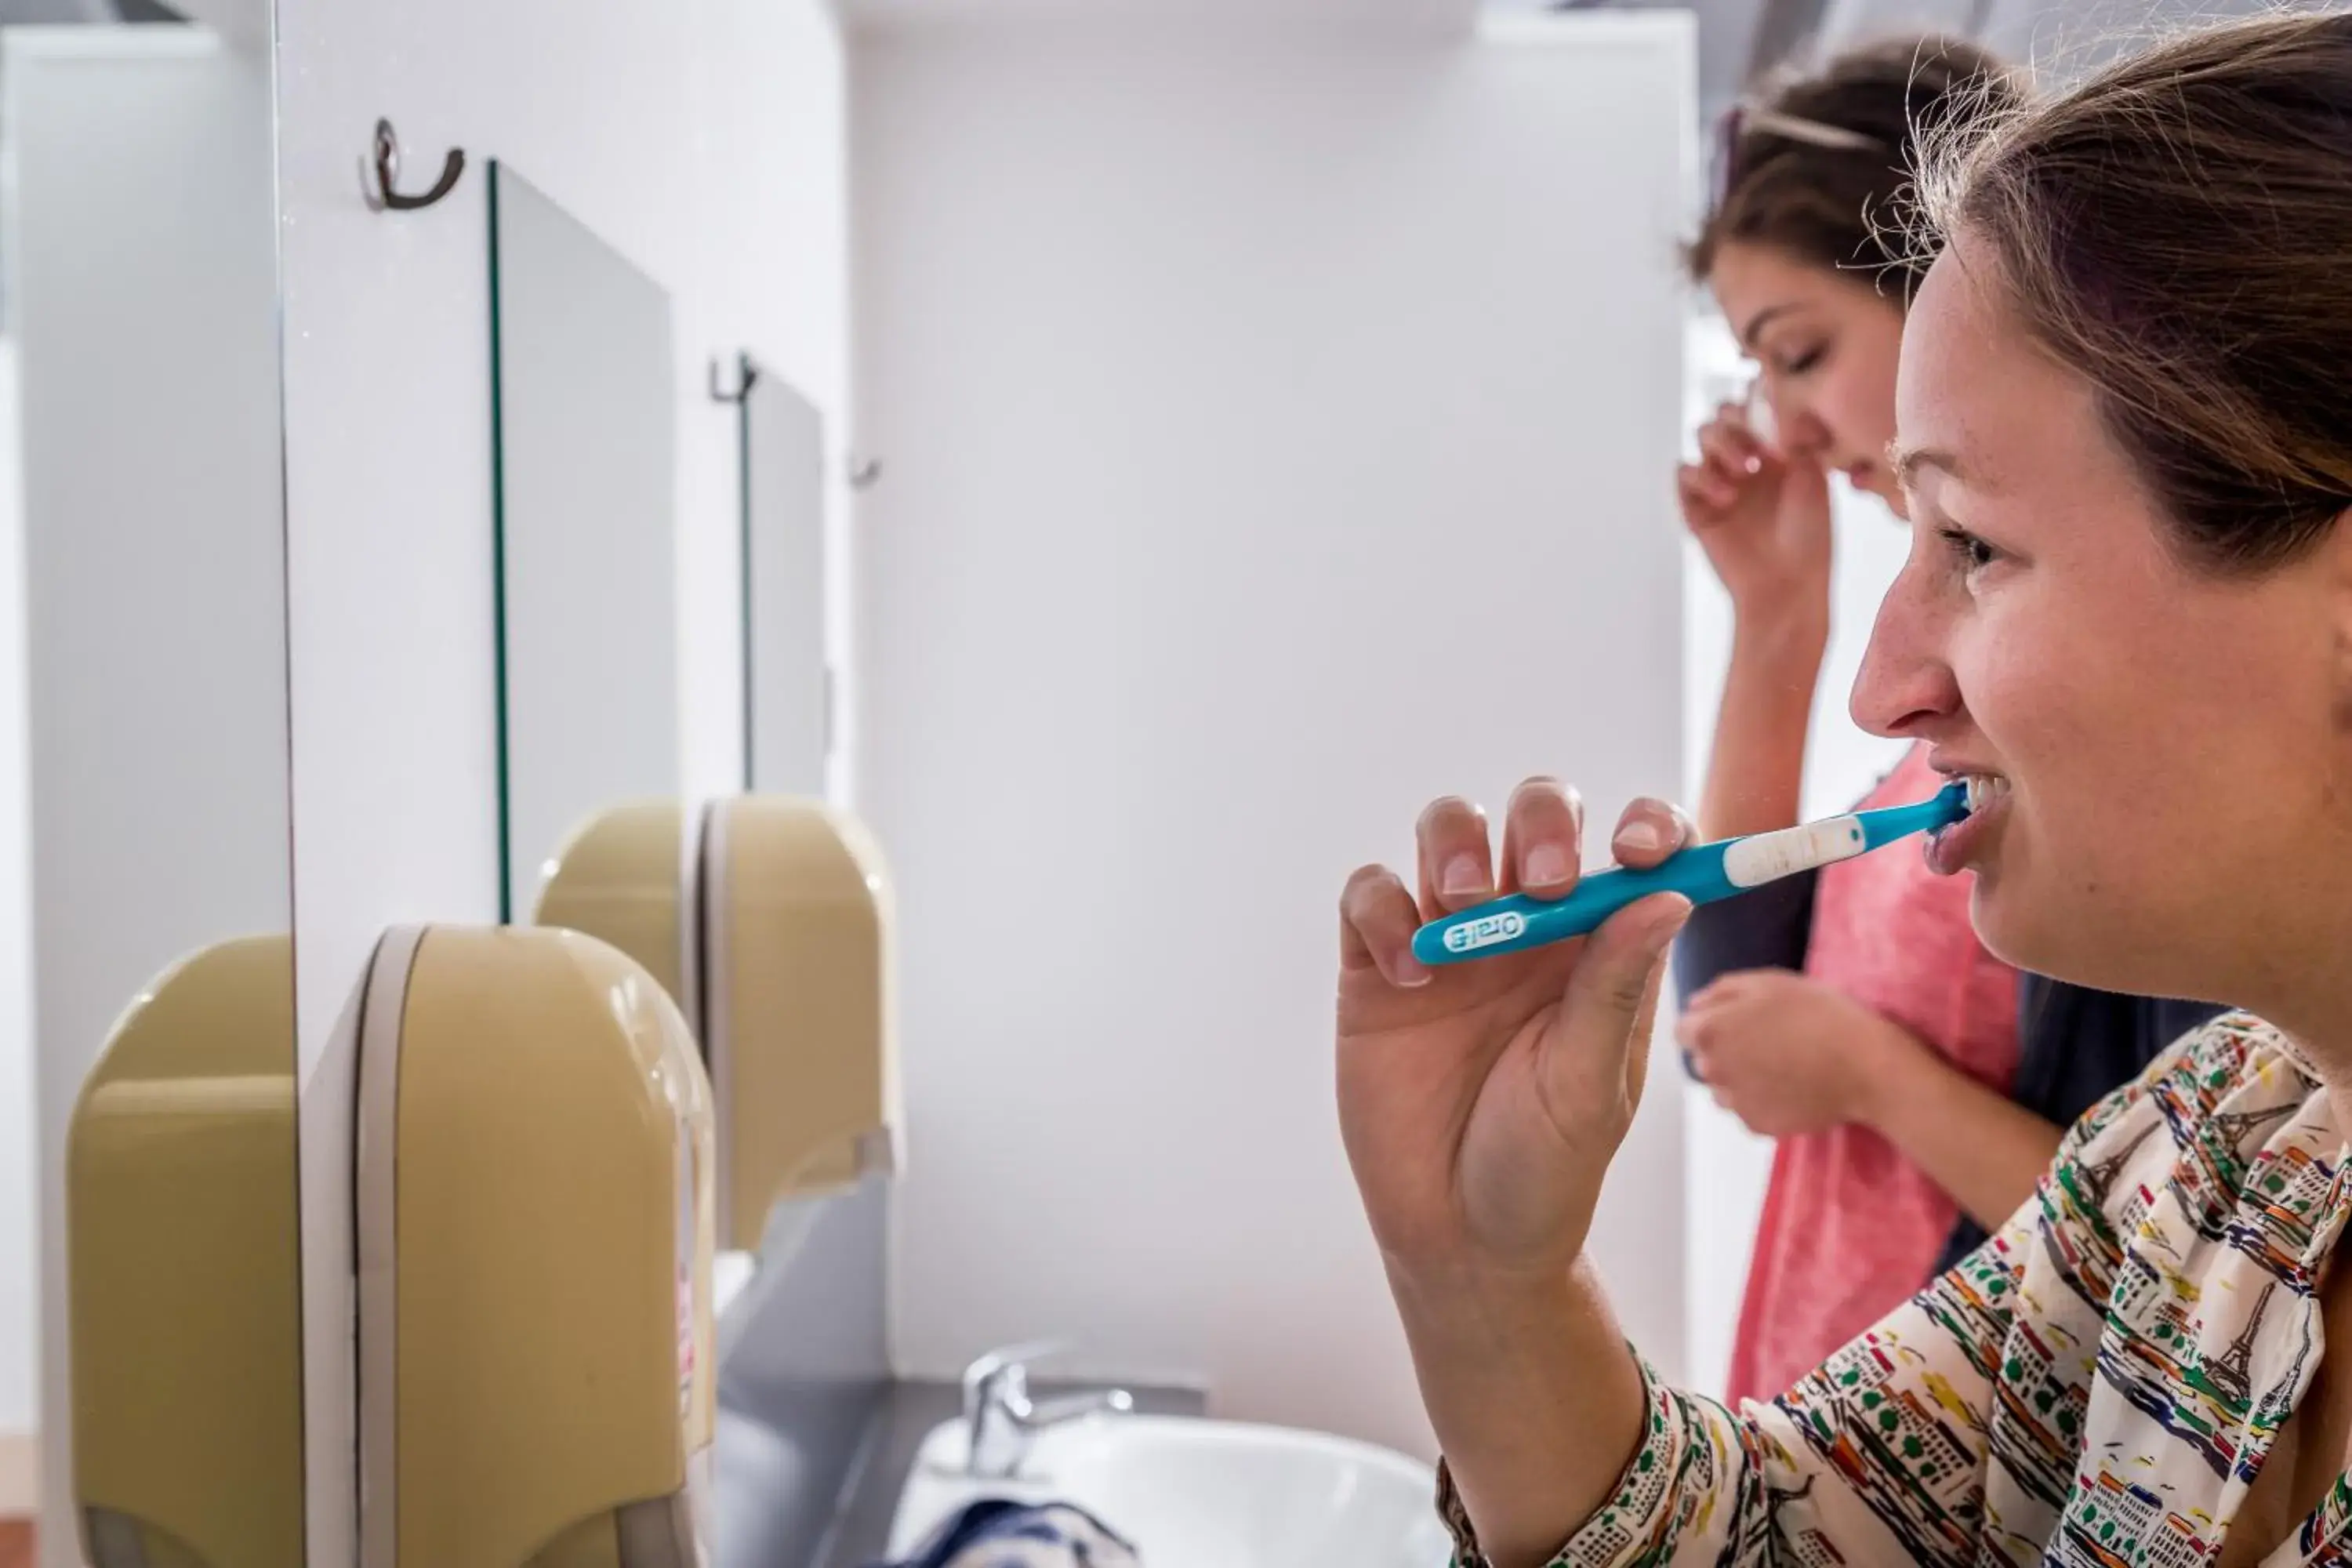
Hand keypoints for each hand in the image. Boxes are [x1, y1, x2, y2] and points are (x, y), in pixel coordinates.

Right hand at [1336, 782, 1694, 1285]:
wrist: (1458, 1237)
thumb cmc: (1544, 1168)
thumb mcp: (1589, 1084)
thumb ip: (1615, 989)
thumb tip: (1668, 896)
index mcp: (1601, 950)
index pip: (1633, 856)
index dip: (1647, 828)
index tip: (1646, 849)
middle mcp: (1528, 928)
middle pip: (1536, 815)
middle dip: (1541, 823)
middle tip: (1544, 881)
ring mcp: (1449, 940)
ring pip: (1448, 831)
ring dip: (1456, 845)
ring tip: (1462, 909)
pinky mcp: (1376, 965)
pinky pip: (1371, 894)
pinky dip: (1384, 912)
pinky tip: (1406, 976)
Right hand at [1676, 404, 1833, 628]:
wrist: (1787, 586)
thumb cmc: (1810, 536)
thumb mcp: (1814, 476)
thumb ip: (1796, 433)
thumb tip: (1780, 395)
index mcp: (1778, 447)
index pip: (1757, 402)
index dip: (1761, 398)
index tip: (1778, 420)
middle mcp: (1748, 458)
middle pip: (1726, 410)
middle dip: (1741, 421)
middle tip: (1761, 450)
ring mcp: (1720, 479)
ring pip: (1703, 433)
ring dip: (1722, 444)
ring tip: (1744, 472)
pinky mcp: (1696, 505)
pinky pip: (1684, 472)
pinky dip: (1702, 477)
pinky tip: (1726, 496)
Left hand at [1676, 970, 1917, 1138]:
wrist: (1864, 1066)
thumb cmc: (1818, 1014)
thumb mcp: (1769, 982)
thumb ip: (1721, 991)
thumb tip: (1694, 1004)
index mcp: (1709, 1032)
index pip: (1683, 1030)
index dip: (1710, 1022)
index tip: (1739, 1021)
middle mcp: (1712, 1071)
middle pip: (1704, 1059)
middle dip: (1725, 1050)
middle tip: (1768, 1041)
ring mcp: (1735, 1103)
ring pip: (1724, 1087)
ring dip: (1741, 1078)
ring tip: (1783, 1065)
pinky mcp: (1758, 1126)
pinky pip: (1749, 1110)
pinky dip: (1763, 1100)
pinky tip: (1792, 1086)